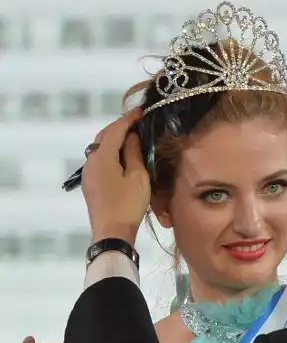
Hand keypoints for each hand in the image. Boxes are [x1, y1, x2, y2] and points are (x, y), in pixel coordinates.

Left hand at [81, 107, 148, 245]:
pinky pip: (100, 160)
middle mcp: (91, 161)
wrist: (111, 232)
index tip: (141, 110)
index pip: (115, 130)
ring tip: (132, 138)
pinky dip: (111, 153)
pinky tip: (122, 157)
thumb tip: (132, 136)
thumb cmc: (128, 204)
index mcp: (102, 156)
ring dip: (114, 140)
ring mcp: (88, 173)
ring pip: (100, 148)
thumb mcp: (138, 177)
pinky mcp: (90, 184)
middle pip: (103, 137)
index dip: (128, 118)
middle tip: (136, 122)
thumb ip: (134, 153)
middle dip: (119, 127)